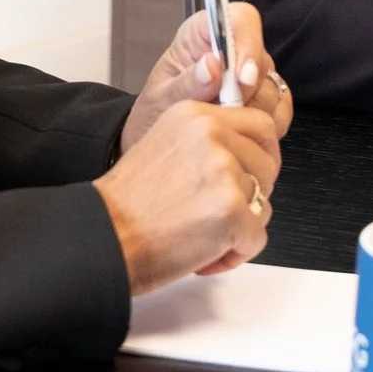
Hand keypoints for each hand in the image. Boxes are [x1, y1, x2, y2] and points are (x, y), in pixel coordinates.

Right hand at [93, 100, 281, 293]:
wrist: (103, 237)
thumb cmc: (127, 206)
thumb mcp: (167, 146)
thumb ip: (207, 143)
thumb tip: (246, 156)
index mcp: (196, 116)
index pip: (261, 124)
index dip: (262, 155)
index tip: (251, 175)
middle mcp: (212, 136)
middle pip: (269, 164)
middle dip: (254, 194)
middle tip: (222, 213)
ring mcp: (224, 171)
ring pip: (264, 203)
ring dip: (241, 228)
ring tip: (204, 237)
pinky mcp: (232, 210)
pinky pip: (257, 237)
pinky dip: (236, 254)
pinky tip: (205, 255)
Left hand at [121, 2, 294, 152]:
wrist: (159, 141)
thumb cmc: (156, 113)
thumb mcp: (162, 99)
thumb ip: (187, 83)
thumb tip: (212, 66)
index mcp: (202, 33)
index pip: (240, 19)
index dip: (248, 44)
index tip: (242, 79)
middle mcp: (232, 48)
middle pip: (261, 57)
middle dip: (247, 91)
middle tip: (224, 114)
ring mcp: (251, 73)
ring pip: (272, 86)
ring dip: (254, 112)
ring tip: (225, 127)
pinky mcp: (262, 98)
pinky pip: (280, 108)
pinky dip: (268, 124)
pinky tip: (244, 132)